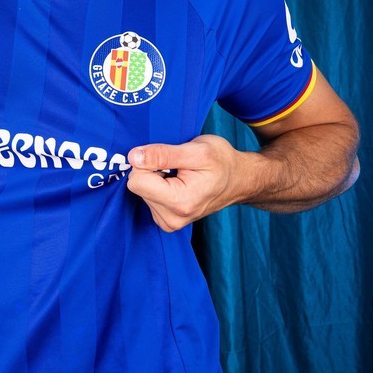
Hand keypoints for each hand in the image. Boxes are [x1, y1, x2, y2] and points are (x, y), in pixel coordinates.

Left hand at [126, 135, 252, 231]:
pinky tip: (177, 183)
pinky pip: (147, 197)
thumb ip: (163, 154)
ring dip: (157, 178)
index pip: (137, 181)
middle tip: (178, 166)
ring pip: (141, 191)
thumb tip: (133, 156)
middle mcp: (172, 218)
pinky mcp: (165, 220)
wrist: (238, 180)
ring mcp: (169, 222)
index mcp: (180, 202)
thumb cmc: (222, 162)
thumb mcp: (196, 150)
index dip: (148, 162)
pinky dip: (159, 186)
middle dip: (153, 171)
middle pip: (138, 186)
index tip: (168, 158)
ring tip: (180, 174)